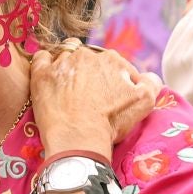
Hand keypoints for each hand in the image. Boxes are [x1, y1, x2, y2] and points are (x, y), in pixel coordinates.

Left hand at [30, 42, 163, 153]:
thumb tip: (148, 77)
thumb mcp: (143, 102)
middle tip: (87, 95)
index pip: (112, 64)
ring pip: (65, 58)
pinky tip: (49, 78)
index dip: (111, 80)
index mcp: (111, 59)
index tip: (107, 95)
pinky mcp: (42, 74)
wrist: (79, 138)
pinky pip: (41, 59)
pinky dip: (44, 65)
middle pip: (88, 60)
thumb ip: (151, 84)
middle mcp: (86, 55)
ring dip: (67, 68)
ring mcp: (62, 63)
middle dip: (89, 73)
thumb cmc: (111, 121)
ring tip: (67, 88)